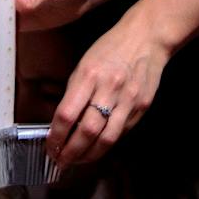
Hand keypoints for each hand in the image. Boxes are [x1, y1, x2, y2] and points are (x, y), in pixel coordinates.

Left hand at [45, 7, 169, 167]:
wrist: (147, 38)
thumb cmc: (111, 48)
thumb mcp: (85, 64)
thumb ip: (74, 93)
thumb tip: (62, 123)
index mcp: (89, 75)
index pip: (67, 115)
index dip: (56, 136)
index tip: (50, 147)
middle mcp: (109, 89)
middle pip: (87, 131)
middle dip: (70, 152)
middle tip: (60, 161)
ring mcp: (128, 100)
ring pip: (106, 139)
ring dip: (88, 156)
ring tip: (77, 161)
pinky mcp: (141, 107)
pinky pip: (121, 132)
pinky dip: (106, 144)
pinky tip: (96, 148)